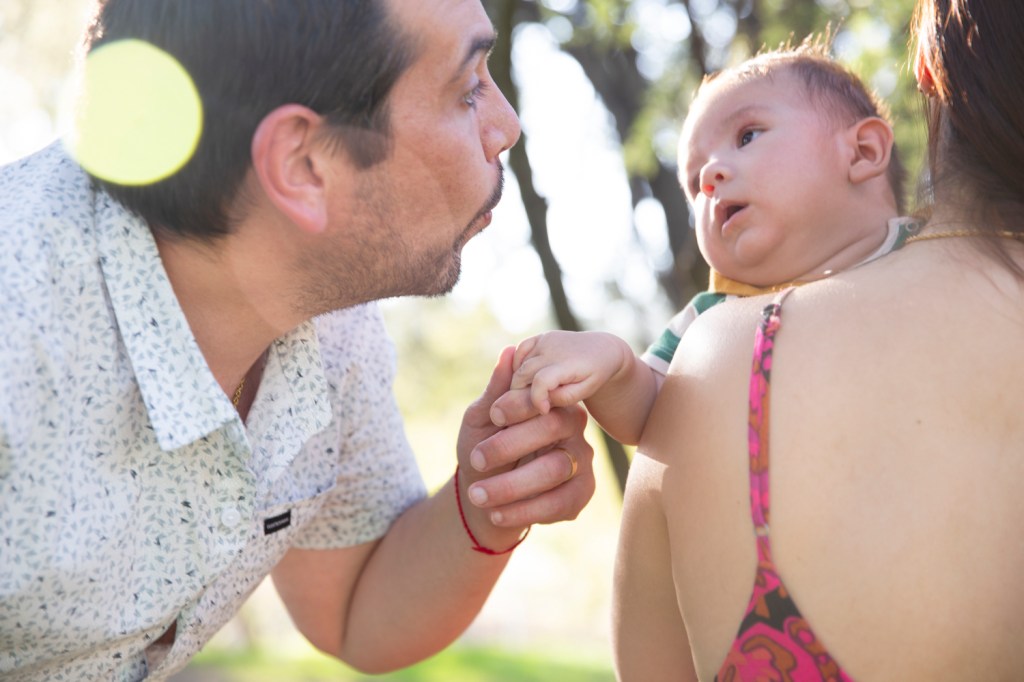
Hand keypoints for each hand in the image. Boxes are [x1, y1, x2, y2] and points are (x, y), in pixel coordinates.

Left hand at [457, 346, 595, 533]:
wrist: (483, 494)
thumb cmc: (482, 448)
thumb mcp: (480, 420)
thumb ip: (496, 392)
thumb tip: (509, 351)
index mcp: (550, 403)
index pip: (543, 397)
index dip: (518, 405)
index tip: (491, 416)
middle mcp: (573, 428)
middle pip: (553, 428)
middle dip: (510, 445)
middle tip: (475, 459)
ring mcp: (581, 461)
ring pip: (556, 469)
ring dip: (511, 485)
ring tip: (477, 494)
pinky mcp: (581, 494)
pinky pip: (559, 502)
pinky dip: (523, 510)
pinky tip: (495, 513)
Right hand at [490, 331, 632, 426]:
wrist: (601, 349)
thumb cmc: (593, 375)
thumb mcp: (585, 391)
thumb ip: (563, 397)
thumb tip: (539, 401)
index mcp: (567, 363)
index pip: (541, 381)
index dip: (537, 399)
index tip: (544, 410)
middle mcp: (553, 348)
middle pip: (522, 376)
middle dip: (520, 395)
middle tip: (529, 408)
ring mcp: (545, 340)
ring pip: (518, 366)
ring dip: (519, 383)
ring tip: (530, 395)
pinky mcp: (540, 337)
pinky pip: (519, 352)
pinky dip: (518, 367)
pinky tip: (527, 378)